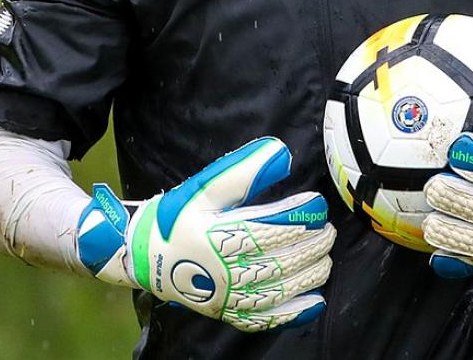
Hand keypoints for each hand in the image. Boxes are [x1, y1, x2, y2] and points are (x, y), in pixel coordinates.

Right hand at [76, 137, 334, 331]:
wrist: (143, 255)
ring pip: (279, 291)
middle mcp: (225, 271)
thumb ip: (243, 170)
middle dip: (311, 245)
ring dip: (309, 275)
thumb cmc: (176, 216)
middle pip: (280, 261)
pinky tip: (314, 300)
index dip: (299, 217)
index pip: (271, 228)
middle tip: (328, 230)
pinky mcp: (228, 313)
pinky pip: (265, 319)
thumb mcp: (204, 187)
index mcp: (218, 236)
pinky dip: (293, 312)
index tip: (317, 205)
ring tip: (326, 258)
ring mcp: (227, 297)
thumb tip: (281, 153)